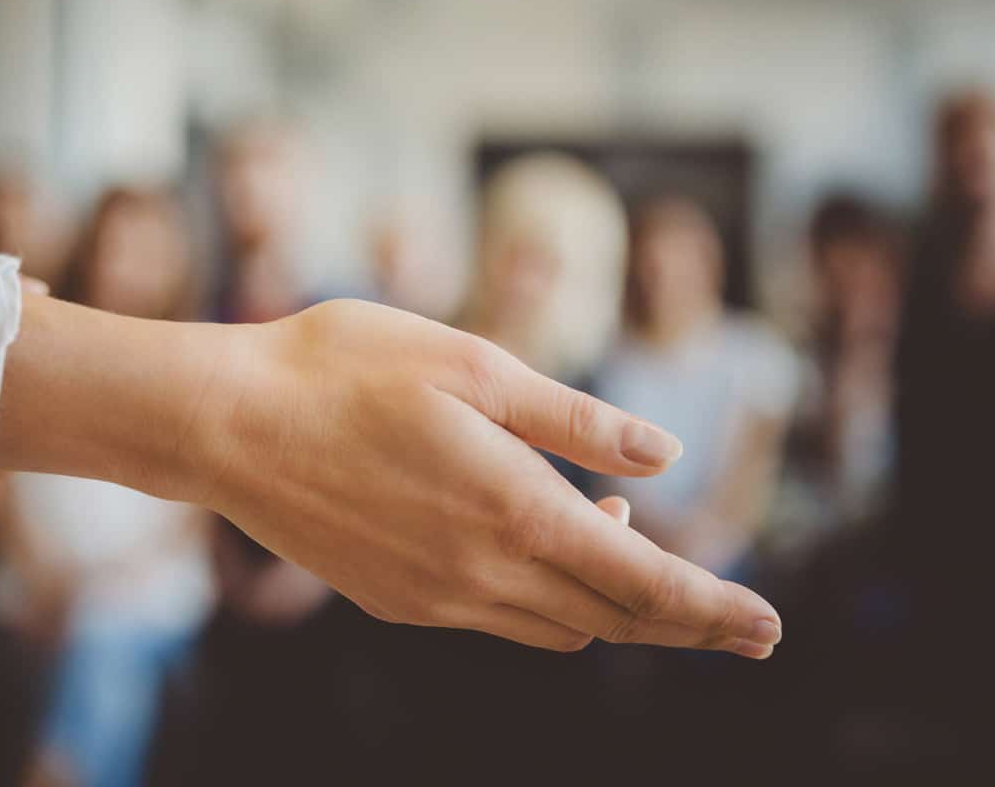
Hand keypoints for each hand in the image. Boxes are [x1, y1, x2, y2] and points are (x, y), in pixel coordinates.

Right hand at [188, 300, 780, 655]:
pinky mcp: (396, 600)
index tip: (769, 628)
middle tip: (736, 621)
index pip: (644, 583)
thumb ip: (574, 420)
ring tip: (620, 541)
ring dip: (607, 601)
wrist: (225, 421)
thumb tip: (663, 453)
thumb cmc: (344, 369)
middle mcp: (480, 570)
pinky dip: (543, 597)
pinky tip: (530, 542)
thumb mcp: (472, 365)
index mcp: (512, 506)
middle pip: (611, 619)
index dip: (715, 609)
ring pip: (556, 625)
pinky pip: (498, 619)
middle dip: (683, 623)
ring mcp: (434, 596)